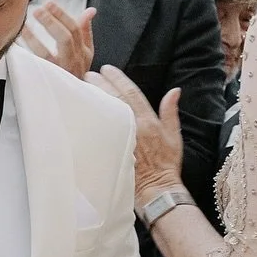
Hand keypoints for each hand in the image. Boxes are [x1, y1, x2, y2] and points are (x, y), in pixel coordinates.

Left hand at [23, 2, 95, 78]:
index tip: (50, 4)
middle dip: (52, 21)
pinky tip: (19, 38)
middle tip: (39, 9)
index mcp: (85, 53)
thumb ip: (85, 32)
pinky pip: (36, 65)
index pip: (76, 29)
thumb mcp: (85, 54)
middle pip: (67, 38)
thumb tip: (90, 11)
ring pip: (49, 52)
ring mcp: (61, 73)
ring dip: (35, 37)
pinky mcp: (49, 81)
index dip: (62, 15)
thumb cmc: (77, 74)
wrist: (75, 103)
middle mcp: (75, 62)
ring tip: (26, 22)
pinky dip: (27, 49)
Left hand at [92, 66, 184, 206]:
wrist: (157, 188)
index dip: (118, 79)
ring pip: (104, 113)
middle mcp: (133, 127)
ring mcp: (120, 139)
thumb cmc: (166, 163)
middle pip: (113, 99)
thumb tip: (174, 91)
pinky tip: (81, 112)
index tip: (107, 69)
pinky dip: (91, 119)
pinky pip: (99, 131)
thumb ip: (171, 112)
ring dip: (93, 98)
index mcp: (148, 121)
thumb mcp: (174, 135)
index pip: (131, 93)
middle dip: (100, 84)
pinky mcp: (111, 150)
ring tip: (81, 87)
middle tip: (88, 74)